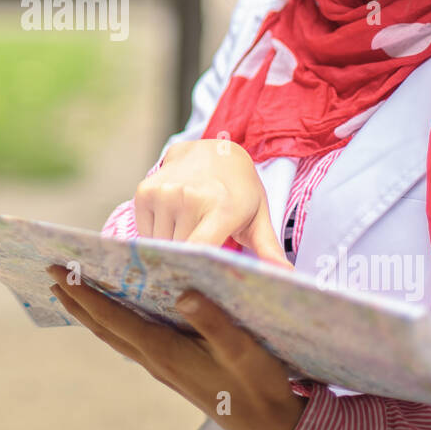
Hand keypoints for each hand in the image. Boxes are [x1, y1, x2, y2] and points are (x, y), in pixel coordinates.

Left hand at [46, 264, 306, 429]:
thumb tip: (184, 293)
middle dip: (75, 301)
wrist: (271, 425)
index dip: (84, 293)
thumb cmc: (259, 386)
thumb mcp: (243, 350)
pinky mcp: (172, 370)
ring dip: (90, 313)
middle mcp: (155, 360)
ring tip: (70, 293)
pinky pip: (130, 342)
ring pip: (114, 336)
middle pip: (103, 327)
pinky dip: (112, 324)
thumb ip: (213, 322)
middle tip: (50, 274)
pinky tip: (114, 317)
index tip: (59, 270)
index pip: (113, 318)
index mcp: (165, 351)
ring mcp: (162, 367)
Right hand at [136, 139, 292, 267]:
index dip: (197, 269)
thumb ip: (268, 248)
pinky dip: (156, 232)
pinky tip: (174, 218)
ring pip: (159, 244)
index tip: (201, 280)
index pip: (198, 250)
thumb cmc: (240, 190)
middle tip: (202, 246)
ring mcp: (164, 192)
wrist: (216, 149)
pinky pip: (145, 231)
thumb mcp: (259, 216)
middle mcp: (189, 197)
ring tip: (190, 227)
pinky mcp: (145, 190)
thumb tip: (285, 274)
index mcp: (221, 208)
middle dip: (188, 258)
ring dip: (171, 245)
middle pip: (178, 252)